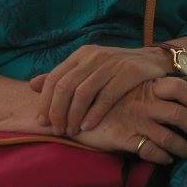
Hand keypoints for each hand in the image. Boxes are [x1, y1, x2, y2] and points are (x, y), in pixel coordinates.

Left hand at [30, 44, 171, 136]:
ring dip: (74, 116)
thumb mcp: (89, 68)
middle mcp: (93, 56)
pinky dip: (94, 113)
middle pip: (65, 87)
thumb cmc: (118, 68)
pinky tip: (88, 126)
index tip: (42, 123)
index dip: (45, 102)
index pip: (54, 78)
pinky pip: (105, 96)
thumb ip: (63, 76)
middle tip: (57, 130)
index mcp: (81, 54)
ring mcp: (111, 63)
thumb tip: (32, 85)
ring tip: (71, 131)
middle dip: (57, 112)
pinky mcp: (128, 73)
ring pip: (82, 93)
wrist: (155, 60)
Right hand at [72, 77, 186, 164]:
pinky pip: (152, 151)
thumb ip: (148, 93)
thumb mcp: (126, 89)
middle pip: (182, 115)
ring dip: (184, 147)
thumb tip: (174, 101)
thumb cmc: (104, 101)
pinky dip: (163, 157)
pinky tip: (166, 159)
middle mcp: (144, 103)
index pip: (180, 87)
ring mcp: (135, 121)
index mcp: (146, 87)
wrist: (73, 110)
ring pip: (170, 138)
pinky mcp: (125, 138)